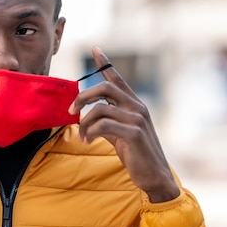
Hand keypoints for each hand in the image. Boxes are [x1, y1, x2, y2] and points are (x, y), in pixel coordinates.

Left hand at [69, 46, 178, 202]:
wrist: (154, 177)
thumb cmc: (136, 154)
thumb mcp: (119, 133)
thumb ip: (107, 120)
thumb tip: (87, 115)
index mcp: (134, 104)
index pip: (117, 78)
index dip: (105, 63)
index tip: (95, 49)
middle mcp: (137, 107)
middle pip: (105, 88)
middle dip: (83, 96)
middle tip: (72, 109)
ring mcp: (137, 119)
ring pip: (100, 109)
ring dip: (85, 123)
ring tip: (82, 136)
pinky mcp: (134, 133)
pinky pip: (104, 125)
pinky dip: (91, 132)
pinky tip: (88, 141)